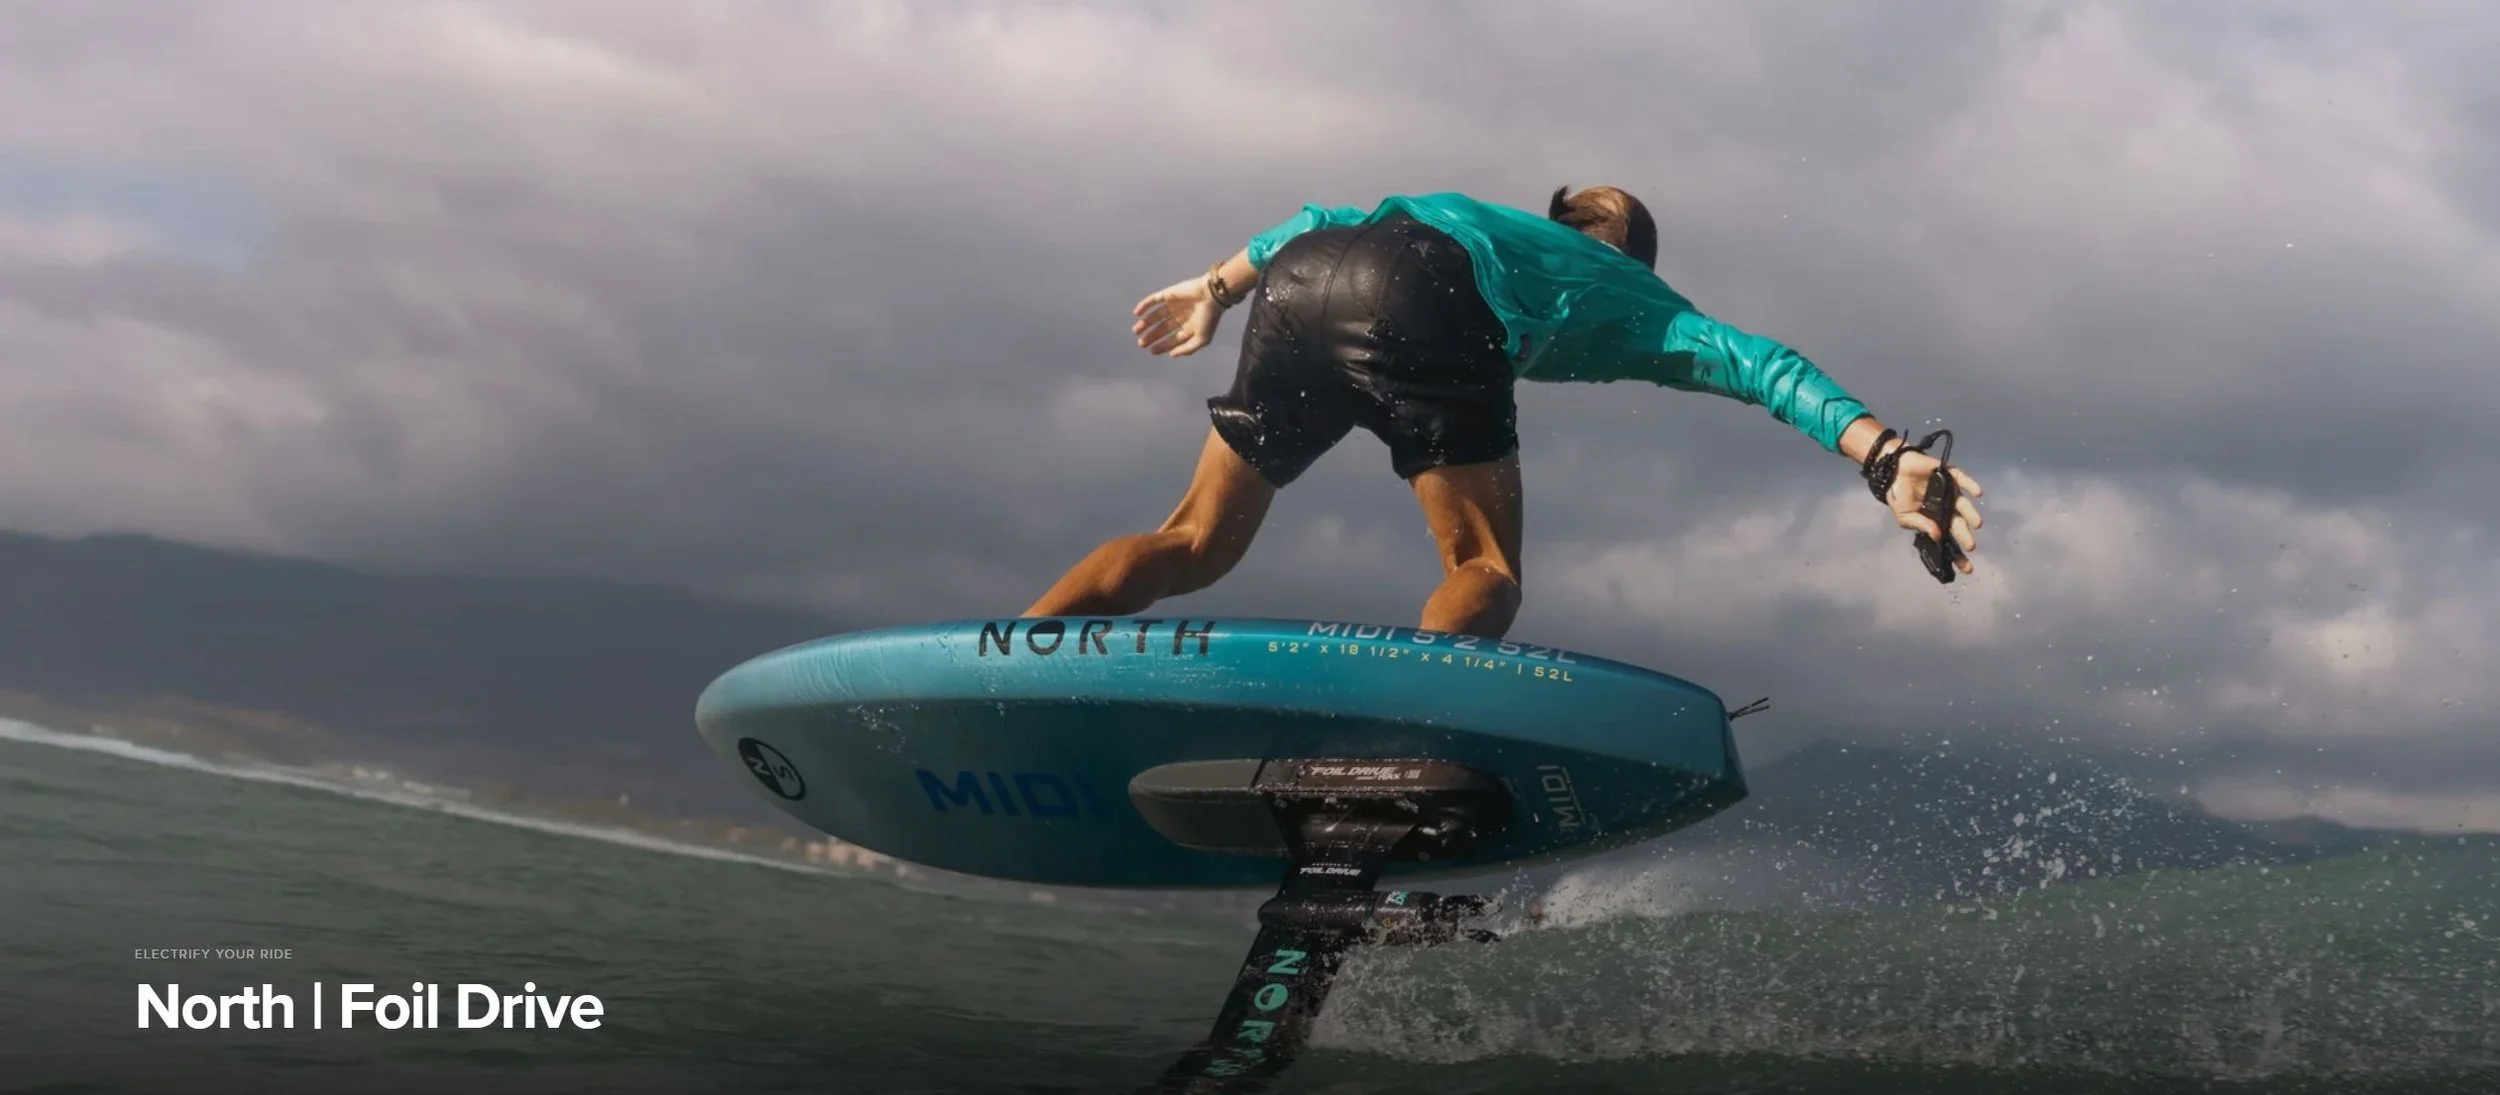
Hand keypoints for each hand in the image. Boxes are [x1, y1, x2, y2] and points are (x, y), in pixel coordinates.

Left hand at [1132, 276, 1224, 356]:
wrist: (1211, 295)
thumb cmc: (1209, 318)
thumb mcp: (1201, 339)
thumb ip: (1187, 349)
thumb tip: (1172, 355)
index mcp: (1189, 327)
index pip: (1173, 339)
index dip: (1162, 346)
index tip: (1151, 351)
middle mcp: (1180, 317)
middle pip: (1162, 328)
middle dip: (1151, 336)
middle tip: (1141, 343)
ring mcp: (1173, 305)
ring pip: (1156, 315)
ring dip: (1145, 323)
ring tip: (1136, 331)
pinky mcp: (1168, 294)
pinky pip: (1153, 300)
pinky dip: (1144, 305)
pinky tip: (1137, 313)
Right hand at [1883, 449, 1983, 574]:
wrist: (1893, 470)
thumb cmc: (1898, 495)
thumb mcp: (1904, 515)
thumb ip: (1920, 525)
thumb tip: (1937, 536)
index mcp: (1935, 520)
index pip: (1949, 540)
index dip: (1958, 555)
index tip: (1967, 569)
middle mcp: (1946, 508)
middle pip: (1959, 524)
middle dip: (1965, 536)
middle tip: (1970, 546)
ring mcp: (1949, 492)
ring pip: (1964, 505)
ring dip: (1972, 514)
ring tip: (1977, 524)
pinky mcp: (1950, 475)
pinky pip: (1963, 481)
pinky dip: (1971, 486)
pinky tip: (1978, 494)